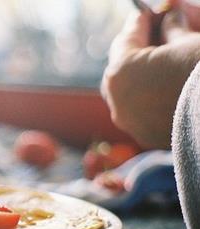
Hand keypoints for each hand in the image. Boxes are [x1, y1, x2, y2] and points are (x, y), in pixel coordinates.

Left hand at [101, 8, 199, 148]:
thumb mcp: (189, 43)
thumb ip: (172, 29)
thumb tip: (169, 19)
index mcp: (120, 72)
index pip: (126, 38)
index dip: (141, 22)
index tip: (149, 13)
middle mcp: (117, 100)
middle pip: (122, 66)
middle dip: (138, 49)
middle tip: (156, 34)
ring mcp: (130, 122)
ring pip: (129, 91)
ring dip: (142, 74)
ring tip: (164, 62)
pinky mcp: (146, 136)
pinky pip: (141, 111)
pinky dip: (151, 97)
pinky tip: (168, 87)